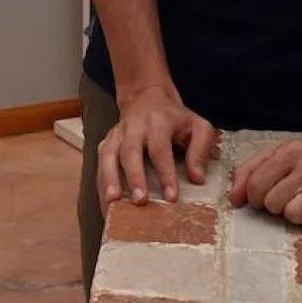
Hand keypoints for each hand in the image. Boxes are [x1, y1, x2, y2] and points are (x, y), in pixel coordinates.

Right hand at [97, 83, 217, 206]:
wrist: (147, 97)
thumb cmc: (175, 119)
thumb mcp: (197, 126)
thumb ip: (201, 149)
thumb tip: (197, 178)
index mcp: (159, 122)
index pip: (160, 149)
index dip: (166, 173)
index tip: (171, 197)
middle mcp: (134, 127)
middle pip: (130, 152)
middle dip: (134, 177)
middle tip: (140, 201)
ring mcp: (117, 134)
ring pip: (108, 155)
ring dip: (109, 180)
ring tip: (112, 203)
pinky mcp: (106, 143)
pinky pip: (100, 163)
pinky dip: (101, 184)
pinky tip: (105, 205)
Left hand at [228, 131, 301, 230]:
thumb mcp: (283, 152)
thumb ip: (252, 170)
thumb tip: (233, 200)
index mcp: (290, 153)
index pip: (256, 185)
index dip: (255, 198)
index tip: (264, 198)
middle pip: (272, 203)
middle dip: (276, 206)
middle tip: (290, 198)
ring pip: (293, 216)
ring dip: (296, 215)